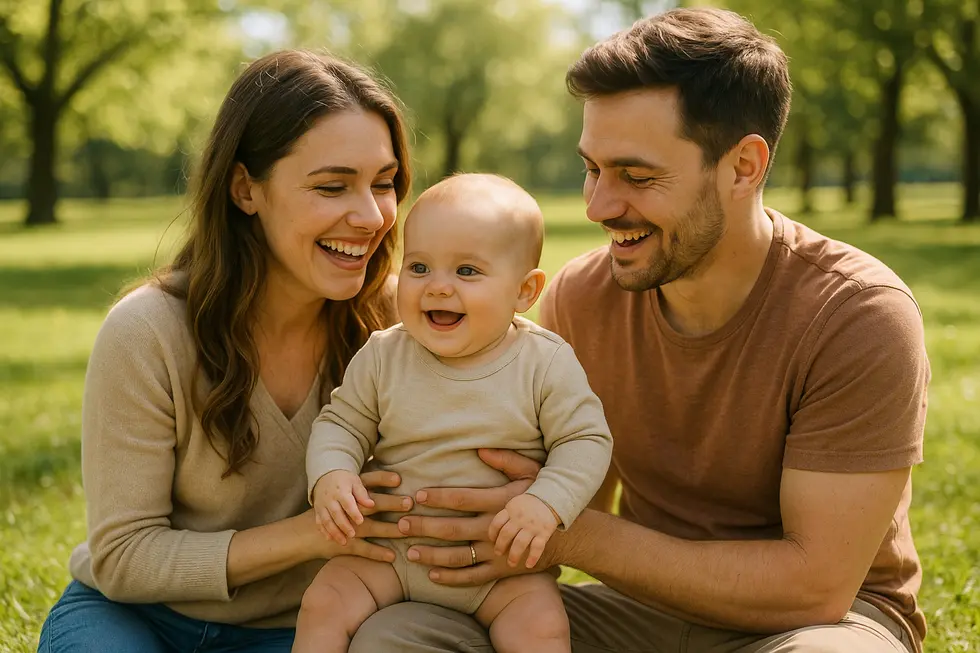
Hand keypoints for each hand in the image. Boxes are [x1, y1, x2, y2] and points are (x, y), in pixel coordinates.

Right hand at [305, 470, 413, 561]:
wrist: (305, 531)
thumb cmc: (333, 504)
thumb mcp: (347, 490)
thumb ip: (367, 487)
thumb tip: (396, 479)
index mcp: (347, 491)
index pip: (367, 484)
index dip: (383, 481)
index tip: (400, 483)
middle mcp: (345, 507)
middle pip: (370, 505)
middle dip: (390, 504)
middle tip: (409, 504)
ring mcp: (343, 526)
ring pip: (368, 527)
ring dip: (387, 529)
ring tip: (404, 531)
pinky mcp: (344, 543)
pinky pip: (361, 548)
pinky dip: (376, 552)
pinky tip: (392, 556)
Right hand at [312, 470, 374, 544]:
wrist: (325, 474)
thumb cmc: (345, 480)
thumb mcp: (355, 482)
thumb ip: (362, 494)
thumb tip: (372, 505)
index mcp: (341, 490)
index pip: (347, 502)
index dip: (353, 512)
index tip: (361, 521)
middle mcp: (330, 498)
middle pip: (336, 513)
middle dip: (343, 525)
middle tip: (352, 535)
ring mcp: (322, 505)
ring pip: (326, 520)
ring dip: (334, 532)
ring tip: (343, 542)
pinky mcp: (317, 511)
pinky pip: (319, 522)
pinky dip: (323, 531)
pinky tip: (329, 539)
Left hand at [397, 449, 554, 585]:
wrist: (569, 535)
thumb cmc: (544, 498)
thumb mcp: (532, 473)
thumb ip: (506, 460)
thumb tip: (479, 450)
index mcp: (501, 501)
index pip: (463, 499)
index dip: (438, 497)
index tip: (417, 496)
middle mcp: (496, 527)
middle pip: (453, 528)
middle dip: (424, 527)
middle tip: (400, 524)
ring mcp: (499, 551)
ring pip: (458, 555)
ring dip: (432, 554)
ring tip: (410, 552)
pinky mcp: (502, 570)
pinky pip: (472, 577)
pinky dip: (451, 578)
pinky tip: (432, 574)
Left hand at [489, 494, 558, 567]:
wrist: (551, 498)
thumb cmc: (529, 505)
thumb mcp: (515, 504)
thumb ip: (506, 516)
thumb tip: (495, 534)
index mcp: (512, 510)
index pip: (497, 522)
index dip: (492, 533)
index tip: (492, 540)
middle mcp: (520, 518)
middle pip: (506, 534)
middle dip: (500, 546)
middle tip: (498, 554)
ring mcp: (532, 526)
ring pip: (520, 542)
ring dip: (514, 555)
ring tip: (511, 563)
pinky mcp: (544, 532)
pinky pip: (537, 547)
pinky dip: (533, 557)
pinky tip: (529, 565)